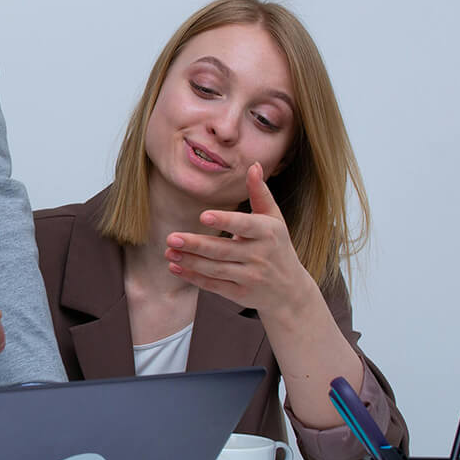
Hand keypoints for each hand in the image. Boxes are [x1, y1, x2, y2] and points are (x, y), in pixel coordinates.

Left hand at [164, 162, 314, 315]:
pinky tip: (175, 267)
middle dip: (196, 244)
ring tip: (169, 251)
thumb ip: (260, 194)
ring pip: (215, 269)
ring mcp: (251, 277)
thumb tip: (254, 165)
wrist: (290, 290)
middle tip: (171, 238)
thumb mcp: (274, 219)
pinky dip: (194, 277)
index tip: (203, 216)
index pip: (245, 225)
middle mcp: (260, 255)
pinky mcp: (241, 294)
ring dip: (190, 261)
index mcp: (268, 232)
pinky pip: (214, 285)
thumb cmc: (277, 246)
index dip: (225, 221)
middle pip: (223, 250)